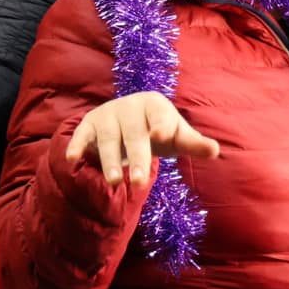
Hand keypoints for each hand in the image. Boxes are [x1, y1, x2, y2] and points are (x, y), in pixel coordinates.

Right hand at [66, 92, 220, 187]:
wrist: (126, 120)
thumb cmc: (156, 130)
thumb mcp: (176, 136)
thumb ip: (193, 143)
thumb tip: (215, 150)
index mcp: (156, 105)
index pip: (161, 117)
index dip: (162, 126)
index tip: (162, 137)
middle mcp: (130, 106)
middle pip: (135, 135)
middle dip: (137, 158)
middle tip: (140, 183)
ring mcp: (108, 114)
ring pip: (109, 139)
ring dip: (110, 160)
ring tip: (114, 182)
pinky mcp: (89, 124)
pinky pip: (82, 136)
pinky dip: (76, 146)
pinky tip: (73, 160)